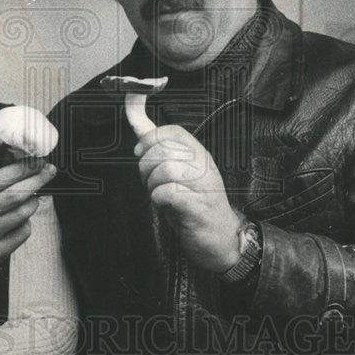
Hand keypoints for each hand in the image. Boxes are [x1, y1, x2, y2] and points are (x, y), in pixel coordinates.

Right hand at [0, 159, 55, 273]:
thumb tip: (26, 162)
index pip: (0, 179)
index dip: (23, 169)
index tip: (38, 161)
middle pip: (15, 195)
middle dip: (37, 180)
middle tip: (49, 172)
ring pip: (23, 213)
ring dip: (33, 202)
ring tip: (31, 198)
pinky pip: (24, 231)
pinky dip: (27, 222)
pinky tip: (20, 220)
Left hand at [135, 125, 241, 272]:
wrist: (221, 238)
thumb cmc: (195, 204)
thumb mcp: (176, 171)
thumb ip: (156, 145)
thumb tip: (134, 116)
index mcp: (199, 154)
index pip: (172, 131)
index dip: (150, 139)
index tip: (140, 152)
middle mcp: (203, 166)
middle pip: (164, 149)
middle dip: (146, 166)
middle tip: (151, 182)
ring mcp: (202, 186)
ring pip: (165, 169)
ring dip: (152, 184)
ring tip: (159, 194)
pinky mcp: (196, 207)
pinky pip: (167, 192)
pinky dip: (158, 198)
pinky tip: (164, 204)